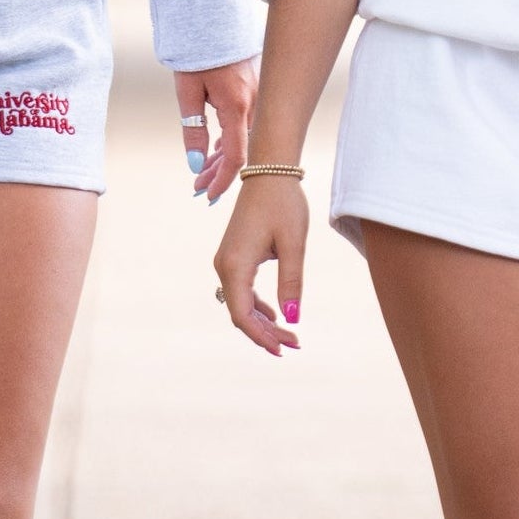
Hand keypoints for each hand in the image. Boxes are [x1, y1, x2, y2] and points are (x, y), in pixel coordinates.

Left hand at [173, 59, 256, 202]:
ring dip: (225, 155)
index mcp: (237, 105)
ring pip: (247, 136)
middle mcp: (254, 101)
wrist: (209, 13)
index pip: (237, 157)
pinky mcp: (255, 85)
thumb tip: (197, 165)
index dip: (223, 181)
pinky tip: (218, 146)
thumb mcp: (187, 92)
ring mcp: (257, 92)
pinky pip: (248, 120)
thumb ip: (194, 130)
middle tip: (198, 187)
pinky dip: (233, 137)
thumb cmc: (195, 51)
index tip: (207, 195)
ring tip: (203, 171)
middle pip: (243, 149)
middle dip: (220, 172)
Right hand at [214, 174, 305, 355]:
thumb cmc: (283, 204)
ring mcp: (226, 259)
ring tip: (289, 334)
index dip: (261, 337)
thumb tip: (291, 318)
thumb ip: (291, 282)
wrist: (269, 170)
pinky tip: (275, 315)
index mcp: (236, 264)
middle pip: (240, 312)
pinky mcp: (233, 254)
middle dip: (265, 333)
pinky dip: (257, 306)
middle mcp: (224, 264)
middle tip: (294, 344)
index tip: (285, 349)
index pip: (242, 315)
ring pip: (240, 303)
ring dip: (262, 321)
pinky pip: (241, 290)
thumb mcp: (293, 244)